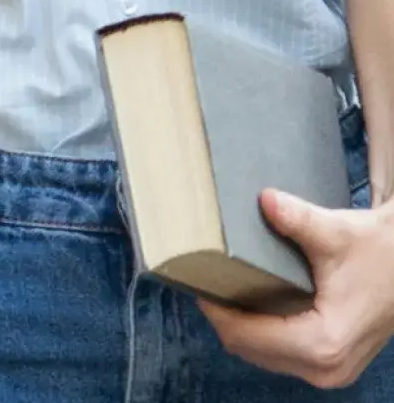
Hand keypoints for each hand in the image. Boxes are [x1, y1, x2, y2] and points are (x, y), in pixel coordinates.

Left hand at [200, 191, 393, 387]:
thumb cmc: (380, 252)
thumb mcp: (337, 232)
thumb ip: (298, 219)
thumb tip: (265, 200)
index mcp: (324, 342)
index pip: (247, 336)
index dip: (216, 310)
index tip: (195, 279)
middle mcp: (327, 367)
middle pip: (249, 349)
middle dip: (223, 316)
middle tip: (205, 277)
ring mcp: (331, 371)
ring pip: (262, 355)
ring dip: (240, 326)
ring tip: (224, 286)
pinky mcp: (333, 364)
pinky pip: (280, 355)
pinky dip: (260, 331)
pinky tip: (251, 300)